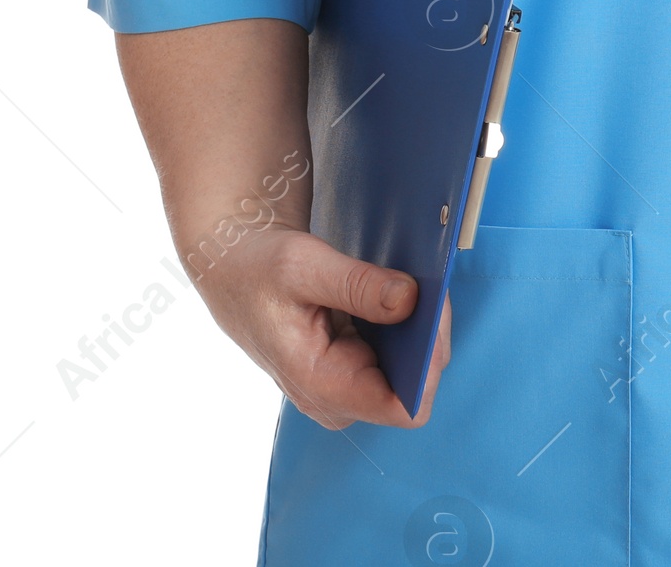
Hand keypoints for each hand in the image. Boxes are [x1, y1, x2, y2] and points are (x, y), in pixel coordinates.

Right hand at [191, 224, 451, 428]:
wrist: (236, 272)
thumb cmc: (261, 271)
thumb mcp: (305, 266)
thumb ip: (358, 286)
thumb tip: (410, 300)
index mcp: (321, 385)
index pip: (404, 404)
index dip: (430, 362)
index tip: (434, 312)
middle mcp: (336, 398)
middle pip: (415, 383)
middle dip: (428, 336)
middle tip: (429, 284)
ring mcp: (345, 385)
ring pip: (410, 367)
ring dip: (419, 326)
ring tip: (411, 282)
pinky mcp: (351, 367)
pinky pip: (398, 352)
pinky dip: (406, 322)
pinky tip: (396, 291)